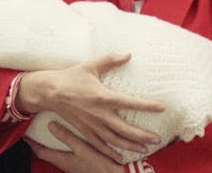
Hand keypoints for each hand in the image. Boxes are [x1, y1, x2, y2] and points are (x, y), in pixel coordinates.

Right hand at [16, 53, 163, 162]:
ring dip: (131, 146)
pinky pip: (100, 146)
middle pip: (125, 129)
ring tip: (145, 149)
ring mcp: (92, 125)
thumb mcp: (91, 65)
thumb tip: (128, 54)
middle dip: (142, 135)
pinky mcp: (85, 131)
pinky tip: (121, 157)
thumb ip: (110, 60)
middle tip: (157, 138)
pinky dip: (111, 153)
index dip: (147, 106)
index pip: (130, 103)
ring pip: (115, 140)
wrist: (49, 92)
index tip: (161, 107)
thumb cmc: (71, 77)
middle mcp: (99, 114)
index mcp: (103, 97)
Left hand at [25, 121, 124, 172]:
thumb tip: (51, 125)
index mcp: (64, 160)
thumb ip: (67, 137)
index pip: (41, 152)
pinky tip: (79, 140)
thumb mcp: (83, 149)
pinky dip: (71, 148)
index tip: (25, 135)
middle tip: (39, 132)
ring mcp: (76, 167)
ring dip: (58, 146)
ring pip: (61, 155)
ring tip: (57, 133)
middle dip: (43, 144)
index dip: (32, 143)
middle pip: (49, 154)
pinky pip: (73, 156)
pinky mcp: (86, 166)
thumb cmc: (101, 166)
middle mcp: (68, 165)